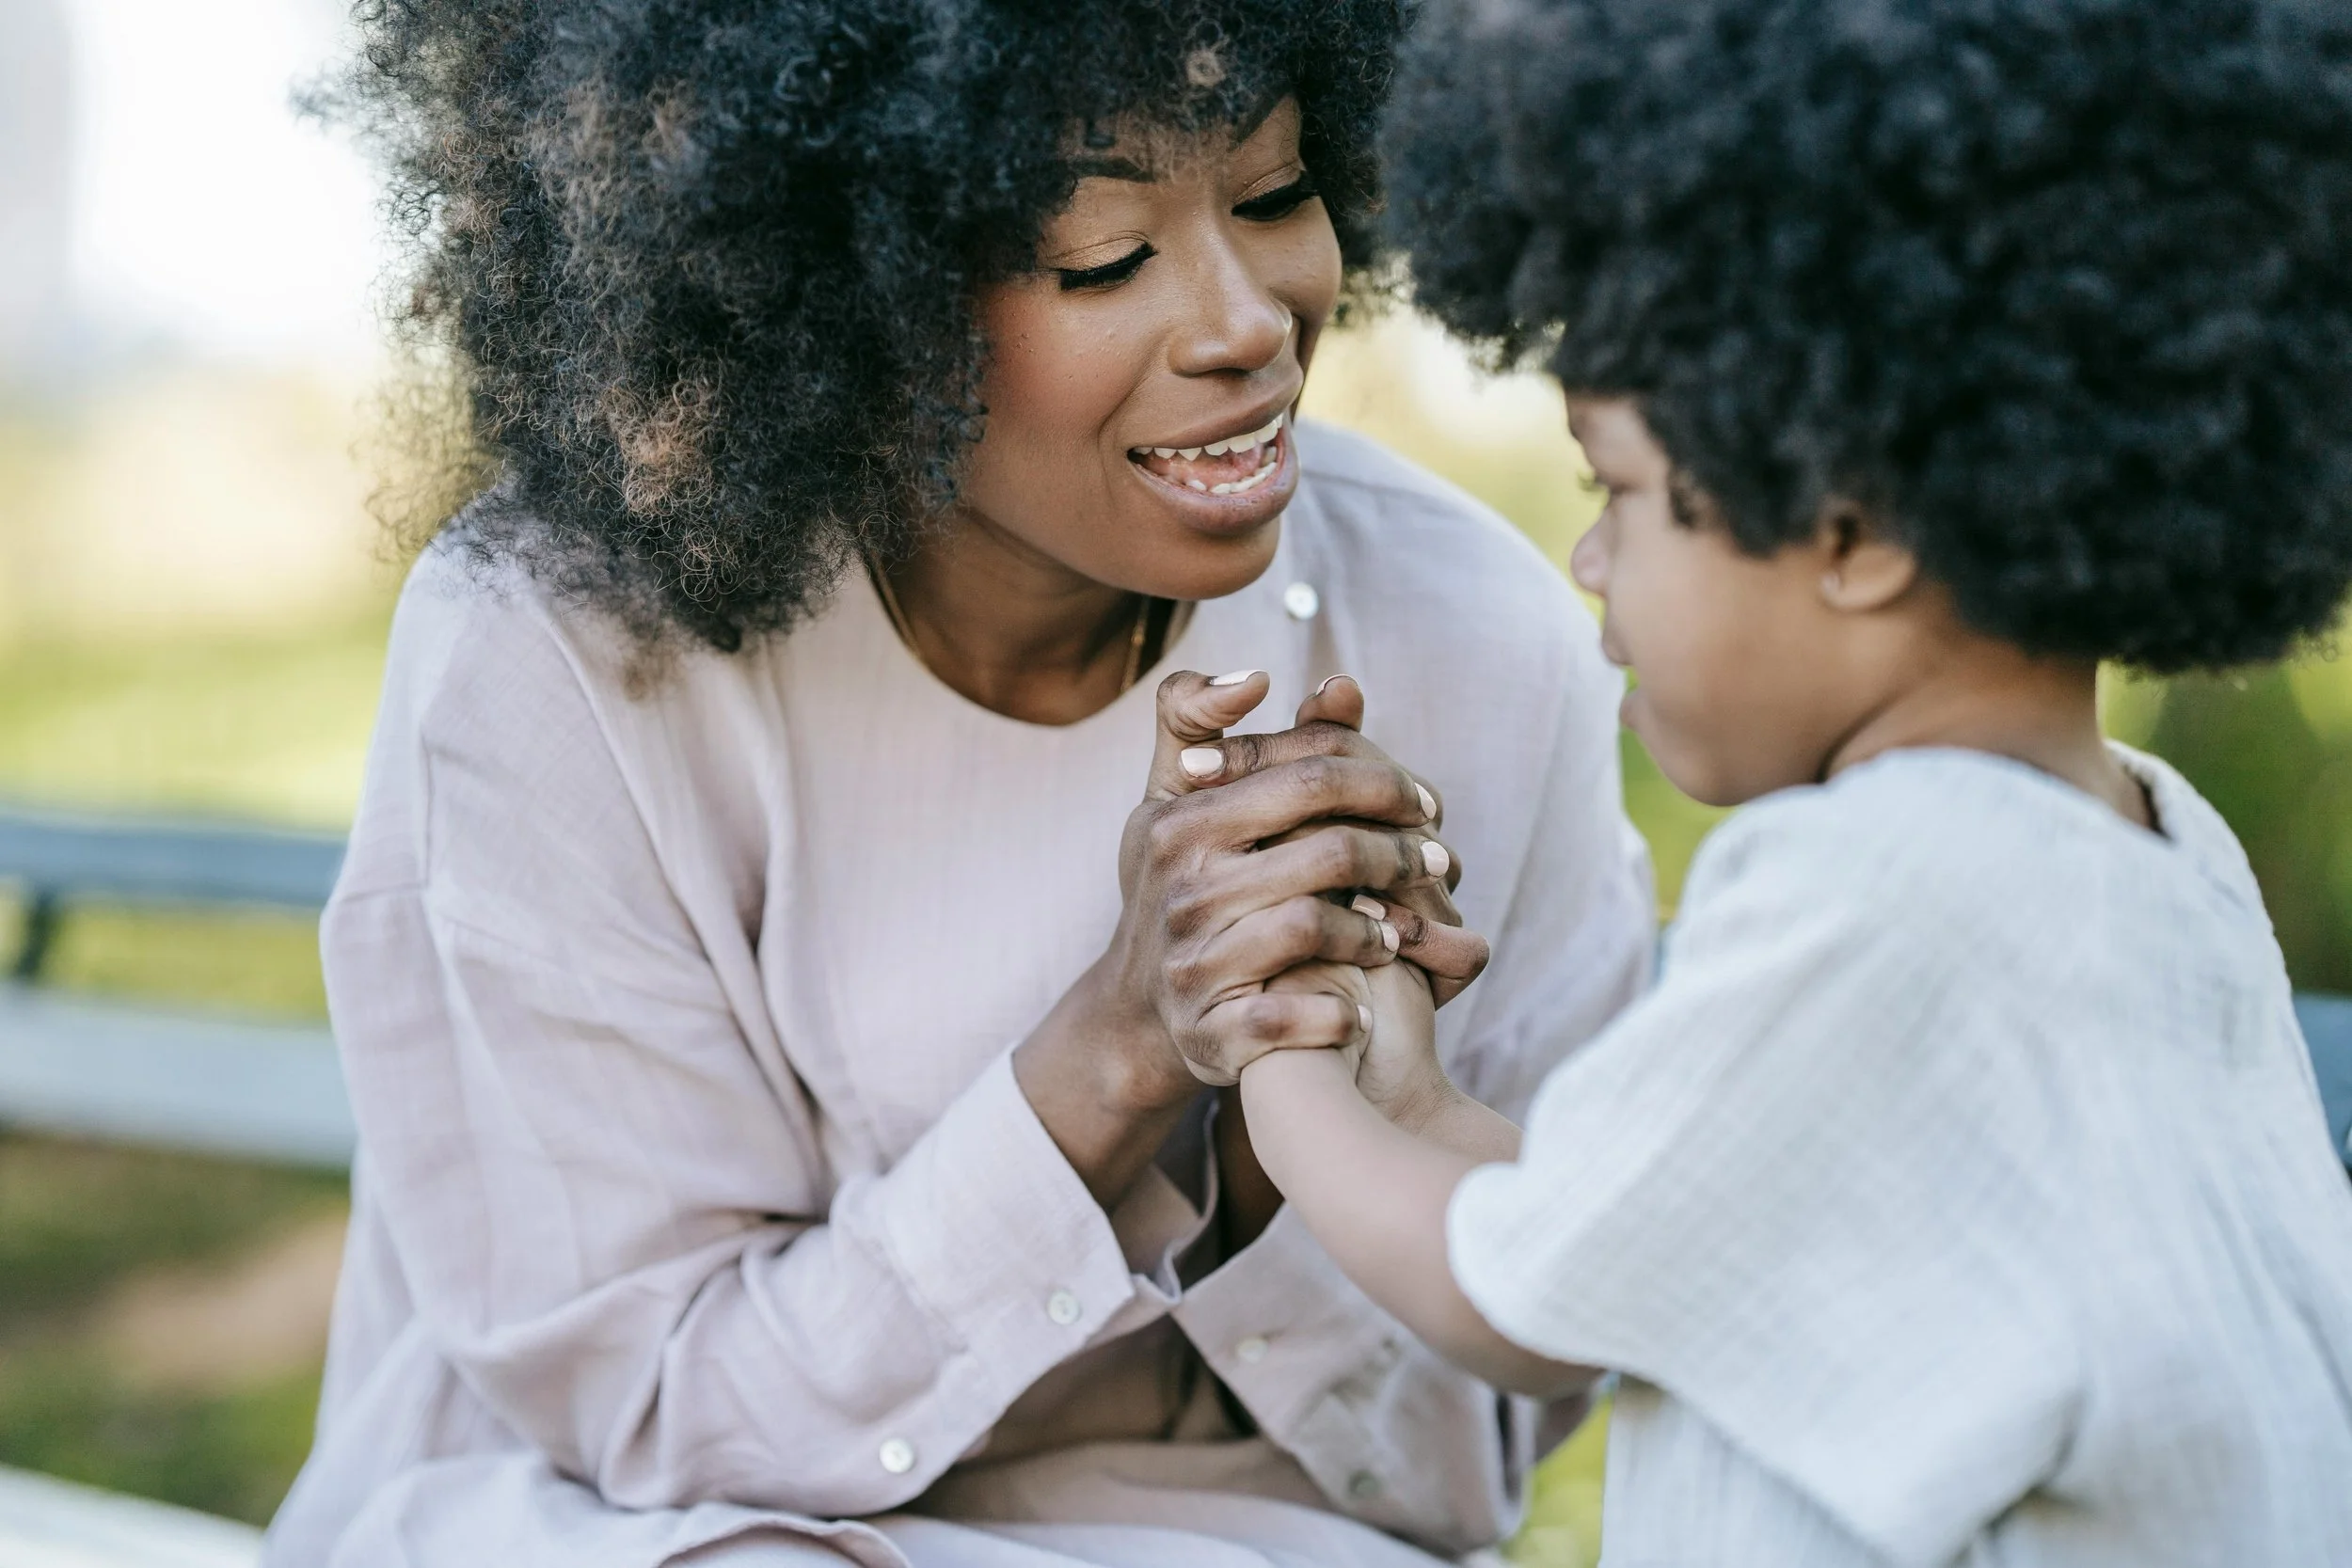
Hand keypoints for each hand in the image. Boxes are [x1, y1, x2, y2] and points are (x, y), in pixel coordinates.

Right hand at [1013, 669, 1457, 1209]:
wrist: (1135, 1011)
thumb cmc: (1178, 882)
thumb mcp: (1177, 798)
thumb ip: (1208, 724)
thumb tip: (1267, 677)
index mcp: (1182, 821)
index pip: (1308, 775)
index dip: (1384, 783)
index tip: (1424, 801)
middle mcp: (1181, 887)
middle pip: (1329, 850)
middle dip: (1400, 853)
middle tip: (1440, 860)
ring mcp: (1193, 962)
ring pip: (1316, 927)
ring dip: (1379, 931)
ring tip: (1403, 929)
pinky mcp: (1209, 1033)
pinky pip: (1290, 1018)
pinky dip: (1338, 1015)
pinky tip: (1362, 1010)